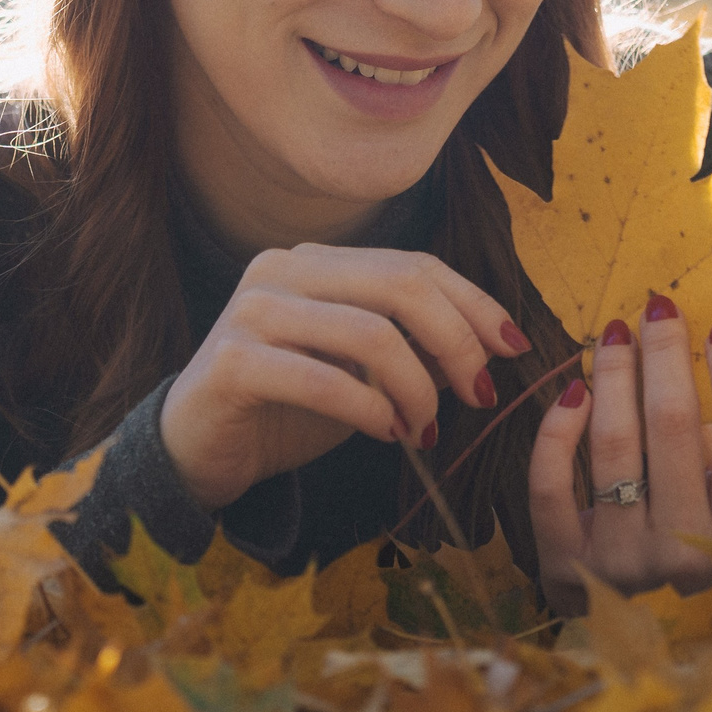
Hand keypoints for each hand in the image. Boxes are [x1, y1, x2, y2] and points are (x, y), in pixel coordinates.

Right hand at [159, 245, 530, 511]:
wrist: (199, 449)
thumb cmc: (287, 406)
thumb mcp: (360, 370)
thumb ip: (411, 345)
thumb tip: (491, 342)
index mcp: (316, 261)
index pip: (412, 265)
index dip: (472, 303)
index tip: (512, 346)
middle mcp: (281, 270)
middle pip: (400, 286)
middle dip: (456, 341)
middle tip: (479, 394)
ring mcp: (252, 311)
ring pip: (369, 333)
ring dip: (416, 387)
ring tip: (424, 428)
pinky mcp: (233, 362)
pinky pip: (325, 379)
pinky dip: (370, 409)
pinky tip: (387, 433)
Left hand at [527, 295, 711, 611]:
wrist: (641, 657)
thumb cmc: (698, 574)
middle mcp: (683, 553)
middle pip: (673, 426)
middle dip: (664, 354)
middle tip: (657, 307)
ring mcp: (619, 561)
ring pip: (612, 443)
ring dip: (613, 375)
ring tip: (614, 334)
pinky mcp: (564, 565)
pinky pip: (553, 483)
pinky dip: (558, 431)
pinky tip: (571, 391)